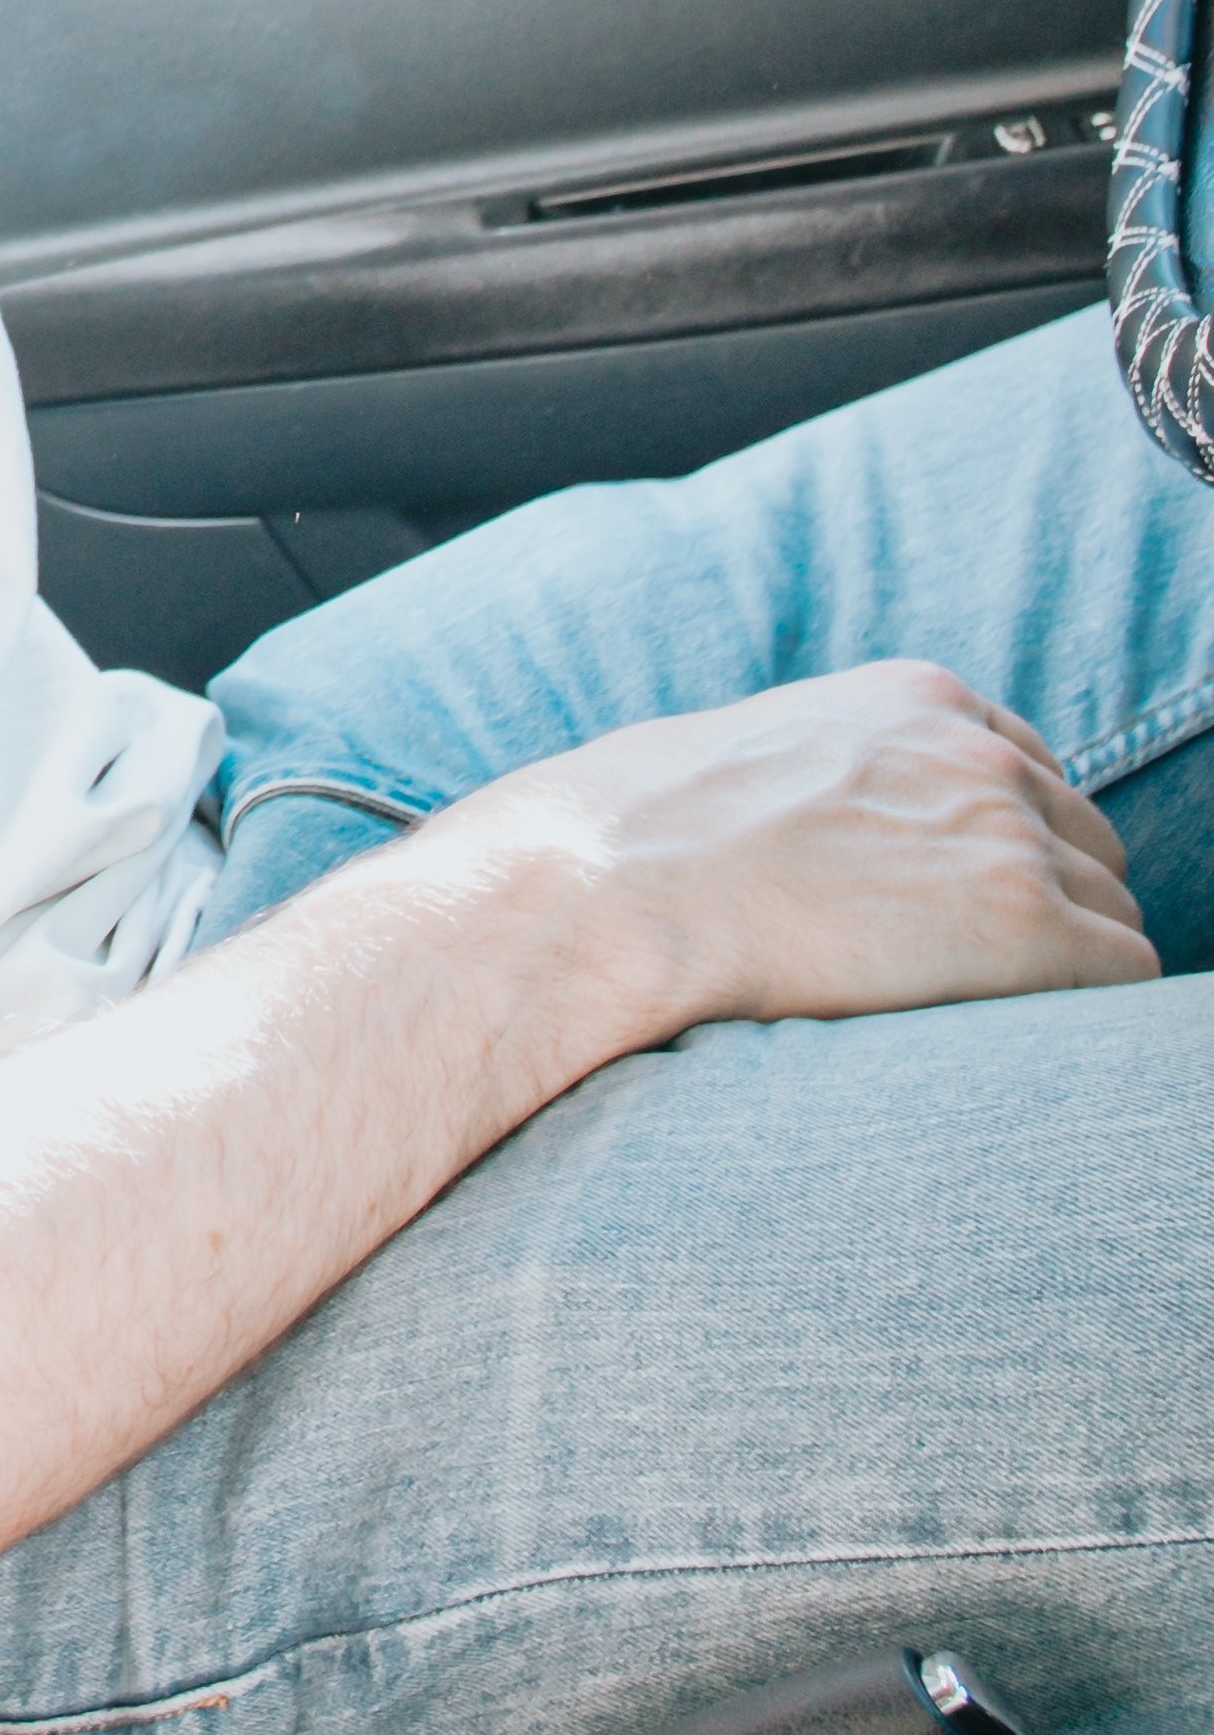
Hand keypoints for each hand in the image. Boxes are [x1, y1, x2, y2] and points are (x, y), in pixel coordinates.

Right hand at [425, 661, 1148, 1052]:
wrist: (610, 889)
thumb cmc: (639, 839)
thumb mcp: (753, 756)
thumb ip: (827, 773)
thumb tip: (821, 840)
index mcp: (918, 698)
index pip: (1033, 769)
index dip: (1009, 842)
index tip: (968, 897)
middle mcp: (981, 753)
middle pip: (1088, 839)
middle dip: (1049, 901)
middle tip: (973, 971)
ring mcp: (1010, 835)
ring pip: (1113, 910)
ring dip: (1070, 964)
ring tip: (985, 1015)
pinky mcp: (1025, 926)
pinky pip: (1124, 973)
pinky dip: (1090, 1009)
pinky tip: (1014, 1035)